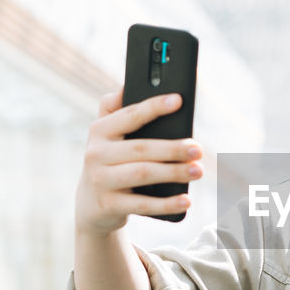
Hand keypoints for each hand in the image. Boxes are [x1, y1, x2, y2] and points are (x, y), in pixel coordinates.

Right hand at [74, 88, 203, 233]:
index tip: (179, 100)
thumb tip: (129, 85)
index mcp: (99, 130)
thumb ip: (117, 110)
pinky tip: (186, 200)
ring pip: (143, 174)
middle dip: (172, 148)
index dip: (154, 107)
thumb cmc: (110, 161)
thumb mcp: (107, 136)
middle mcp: (95, 153)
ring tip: (198, 171)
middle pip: (141, 148)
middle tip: (198, 149)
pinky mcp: (108, 205)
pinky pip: (142, 204)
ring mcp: (100, 180)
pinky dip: (166, 203)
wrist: (91, 205)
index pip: (129, 115)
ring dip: (174, 172)